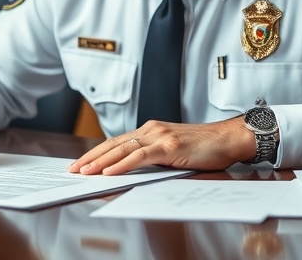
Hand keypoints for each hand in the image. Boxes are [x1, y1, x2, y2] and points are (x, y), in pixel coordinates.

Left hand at [68, 116, 254, 174]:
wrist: (229, 138)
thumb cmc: (205, 147)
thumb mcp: (174, 150)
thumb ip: (154, 155)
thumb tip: (133, 169)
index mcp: (151, 130)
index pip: (116, 142)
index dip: (96, 152)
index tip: (81, 163)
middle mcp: (151, 129)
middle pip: (113, 143)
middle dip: (90, 157)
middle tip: (73, 169)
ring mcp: (159, 136)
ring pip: (122, 149)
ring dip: (100, 162)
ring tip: (84, 171)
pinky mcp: (169, 146)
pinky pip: (139, 156)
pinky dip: (122, 164)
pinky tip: (109, 172)